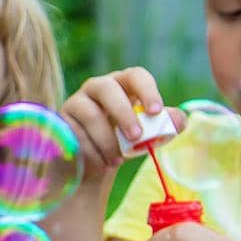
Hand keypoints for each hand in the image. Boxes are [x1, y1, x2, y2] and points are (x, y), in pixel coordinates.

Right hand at [60, 66, 183, 181]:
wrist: (94, 164)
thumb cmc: (124, 142)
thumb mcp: (147, 135)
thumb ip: (165, 126)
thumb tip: (180, 119)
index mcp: (123, 85)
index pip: (135, 76)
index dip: (147, 90)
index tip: (155, 112)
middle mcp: (97, 87)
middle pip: (107, 89)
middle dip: (123, 113)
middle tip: (136, 137)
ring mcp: (76, 102)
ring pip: (90, 114)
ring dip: (107, 140)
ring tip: (117, 161)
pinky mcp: (61, 122)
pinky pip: (76, 134)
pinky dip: (92, 152)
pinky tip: (100, 163)